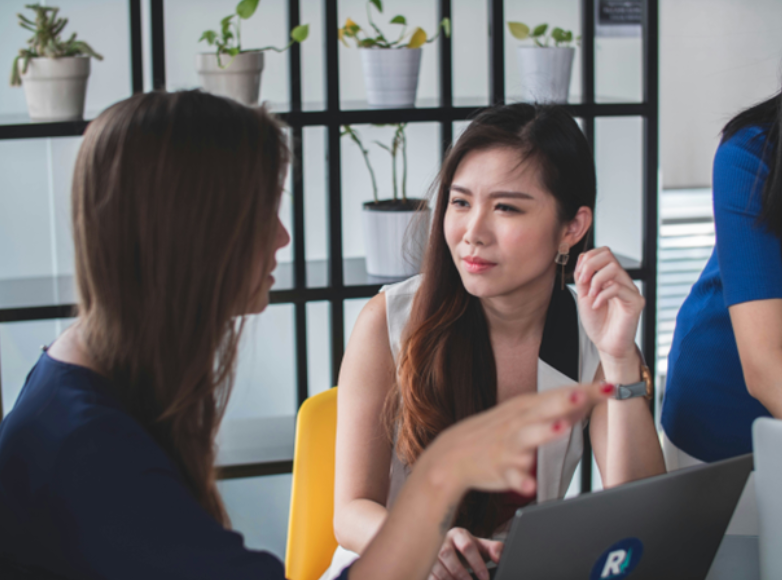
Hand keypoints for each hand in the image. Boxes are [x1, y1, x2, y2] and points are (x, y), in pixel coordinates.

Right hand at [426, 382, 613, 497]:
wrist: (453, 454)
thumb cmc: (494, 432)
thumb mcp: (523, 414)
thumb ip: (556, 409)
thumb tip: (588, 398)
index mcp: (527, 407)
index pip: (560, 395)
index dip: (586, 391)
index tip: (611, 387)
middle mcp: (518, 422)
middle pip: (544, 408)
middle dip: (563, 401)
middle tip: (583, 394)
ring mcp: (509, 445)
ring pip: (527, 437)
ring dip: (544, 432)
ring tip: (561, 428)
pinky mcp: (500, 468)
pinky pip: (511, 476)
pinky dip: (520, 480)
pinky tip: (529, 486)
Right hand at [428, 528, 502, 579]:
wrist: (449, 549)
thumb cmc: (467, 549)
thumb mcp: (481, 546)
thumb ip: (495, 549)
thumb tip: (501, 558)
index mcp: (458, 534)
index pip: (467, 546)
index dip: (477, 564)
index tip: (485, 578)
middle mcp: (442, 541)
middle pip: (448, 555)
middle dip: (462, 574)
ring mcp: (431, 553)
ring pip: (437, 567)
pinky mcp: (425, 565)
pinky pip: (429, 576)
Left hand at [574, 247, 643, 362]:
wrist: (606, 344)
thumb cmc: (597, 322)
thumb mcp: (584, 296)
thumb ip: (583, 278)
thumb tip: (583, 259)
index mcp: (610, 277)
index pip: (603, 252)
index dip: (588, 258)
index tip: (579, 276)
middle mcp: (622, 280)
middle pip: (608, 254)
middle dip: (590, 265)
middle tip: (583, 282)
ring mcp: (630, 290)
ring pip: (614, 268)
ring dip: (596, 280)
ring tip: (591, 296)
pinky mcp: (636, 302)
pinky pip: (618, 288)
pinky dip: (602, 295)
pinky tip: (596, 306)